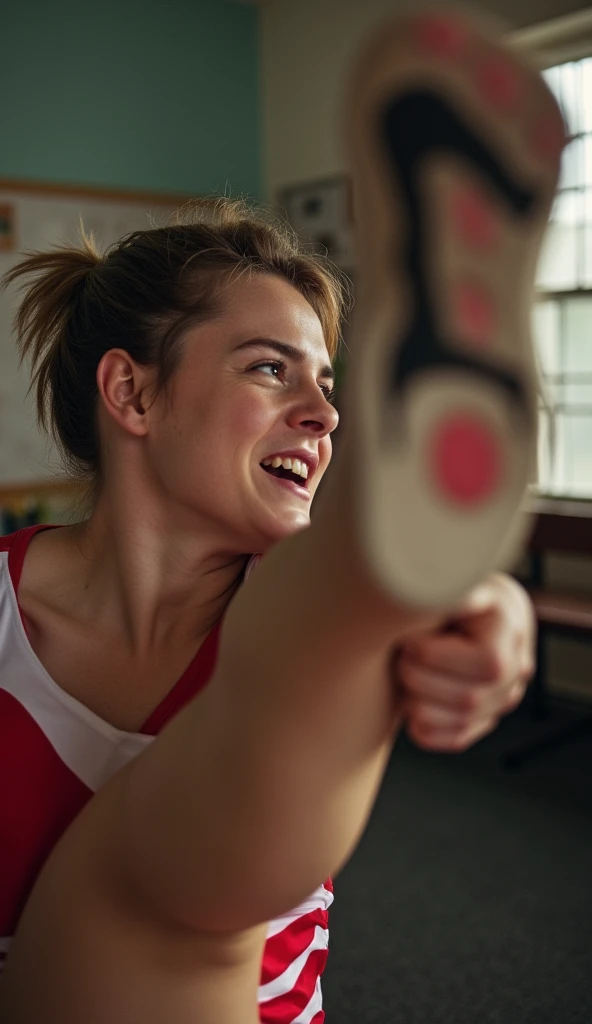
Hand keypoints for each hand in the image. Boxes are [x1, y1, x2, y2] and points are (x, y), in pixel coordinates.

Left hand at [395, 573, 535, 751]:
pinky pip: (454, 739)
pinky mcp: (485, 719)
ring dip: (417, 703)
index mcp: (509, 631)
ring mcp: (503, 699)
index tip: (409, 640)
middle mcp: (514, 670)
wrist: (465, 608)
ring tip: (405, 675)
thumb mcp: (454, 581)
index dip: (436, 655)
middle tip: (401, 657)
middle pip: (468, 699)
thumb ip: (450, 591)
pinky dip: (423, 727)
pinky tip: (411, 702)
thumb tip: (446, 593)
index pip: (485, 663)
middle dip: (420, 679)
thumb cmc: (453, 590)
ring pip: (459, 724)